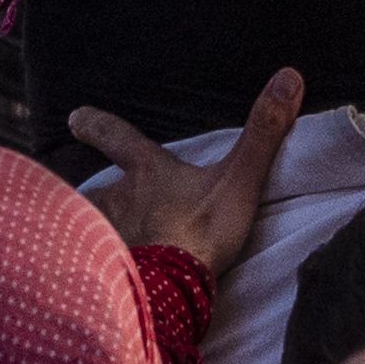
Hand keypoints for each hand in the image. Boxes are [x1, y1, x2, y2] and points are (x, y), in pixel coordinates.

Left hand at [67, 67, 302, 280]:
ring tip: (95, 239)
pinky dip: (91, 260)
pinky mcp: (101, 266)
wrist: (173, 287)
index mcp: (148, 172)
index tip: (76, 116)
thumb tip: (288, 76)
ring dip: (90, 226)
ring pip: (87, 223)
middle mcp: (120, 198)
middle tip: (88, 199)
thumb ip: (263, 132)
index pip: (117, 136)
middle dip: (95, 193)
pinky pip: (88, 258)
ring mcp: (106, 233)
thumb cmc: (204, 229)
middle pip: (96, 189)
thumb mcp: (239, 179)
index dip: (97, 124)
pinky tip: (96, 274)